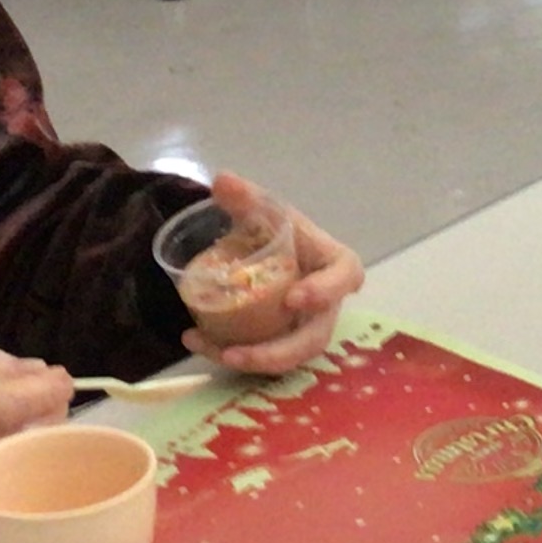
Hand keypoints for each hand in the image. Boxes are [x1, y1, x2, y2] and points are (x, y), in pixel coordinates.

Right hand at [0, 344, 73, 478]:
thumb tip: (35, 369)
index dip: (36, 393)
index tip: (62, 377)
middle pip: (16, 438)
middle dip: (48, 410)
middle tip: (53, 389)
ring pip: (18, 458)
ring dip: (41, 430)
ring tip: (38, 406)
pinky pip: (7, 473)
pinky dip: (24, 449)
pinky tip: (22, 431)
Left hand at [180, 173, 362, 376]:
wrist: (269, 249)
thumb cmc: (280, 230)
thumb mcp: (267, 212)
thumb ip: (248, 198)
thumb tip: (222, 181)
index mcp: (336, 267)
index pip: (344, 278)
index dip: (325, 292)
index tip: (293, 298)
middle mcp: (326, 305)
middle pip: (313, 338)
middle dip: (277, 352)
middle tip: (238, 352)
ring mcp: (305, 328)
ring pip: (286, 356)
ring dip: (251, 361)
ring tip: (215, 352)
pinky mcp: (282, 342)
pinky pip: (263, 356)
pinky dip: (229, 352)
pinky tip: (197, 340)